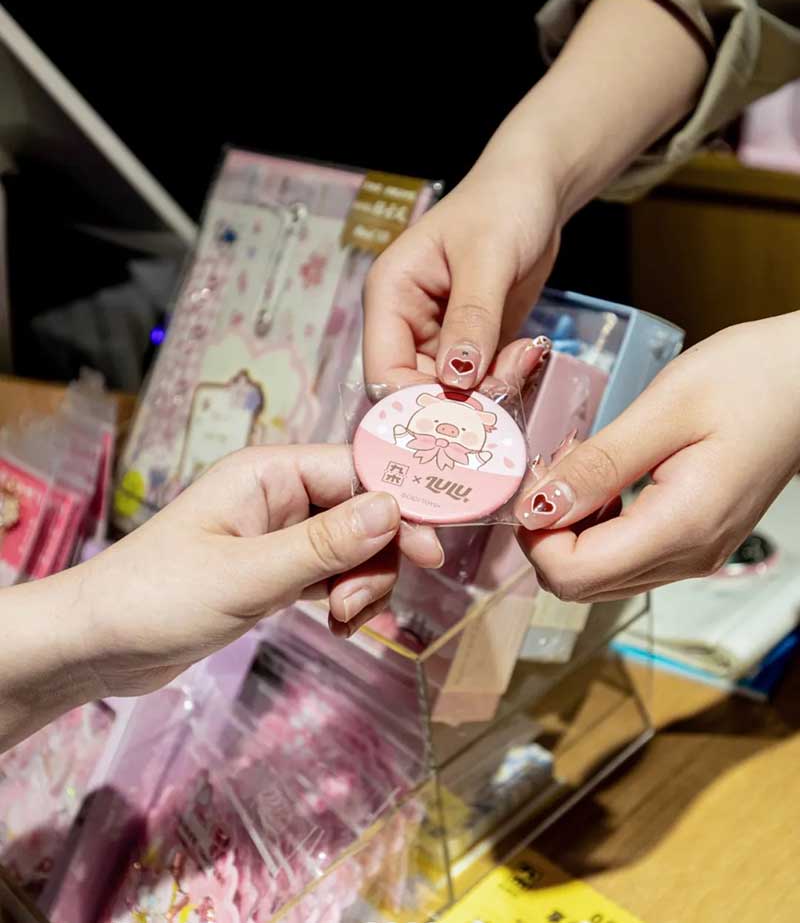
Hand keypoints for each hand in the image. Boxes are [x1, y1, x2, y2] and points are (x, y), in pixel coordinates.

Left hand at [73, 445, 443, 696]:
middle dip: (375, 559)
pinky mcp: (274, 573)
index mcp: (269, 473)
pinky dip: (344, 600)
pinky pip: (332, 576)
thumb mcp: (247, 575)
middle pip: (365, 512)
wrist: (95, 646)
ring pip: (354, 549)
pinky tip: (337, 626)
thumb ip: (324, 545)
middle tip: (354, 606)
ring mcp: (279, 536)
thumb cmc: (157, 598)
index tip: (431, 548)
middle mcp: (280, 496)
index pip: (358, 471)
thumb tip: (395, 509)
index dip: (400, 504)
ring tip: (340, 621)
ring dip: (361, 585)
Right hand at [363, 161, 560, 391]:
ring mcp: (438, 336)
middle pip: (416, 390)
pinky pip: (479, 383)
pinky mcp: (471, 344)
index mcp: (390, 296)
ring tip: (524, 357)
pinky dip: (503, 380)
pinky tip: (527, 353)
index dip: (415, 401)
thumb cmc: (502, 205)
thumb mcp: (488, 257)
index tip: (462, 412)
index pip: (382, 371)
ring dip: (489, 391)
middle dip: (461, 400)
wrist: (535, 189)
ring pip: (451, 393)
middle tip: (508, 381)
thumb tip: (457, 379)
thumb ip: (471, 319)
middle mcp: (406, 322)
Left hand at [514, 314, 799, 600]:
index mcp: (681, 527)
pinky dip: (597, 524)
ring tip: (582, 464)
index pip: (573, 575)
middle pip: (580, 584)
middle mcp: (689, 555)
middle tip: (555, 467)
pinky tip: (604, 478)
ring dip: (570, 528)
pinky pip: (625, 555)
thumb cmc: (750, 379)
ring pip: (599, 575)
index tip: (535, 479)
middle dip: (547, 532)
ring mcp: (694, 553)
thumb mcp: (664, 409)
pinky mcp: (694, 540)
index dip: (535, 535)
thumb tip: (536, 508)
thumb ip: (598, 465)